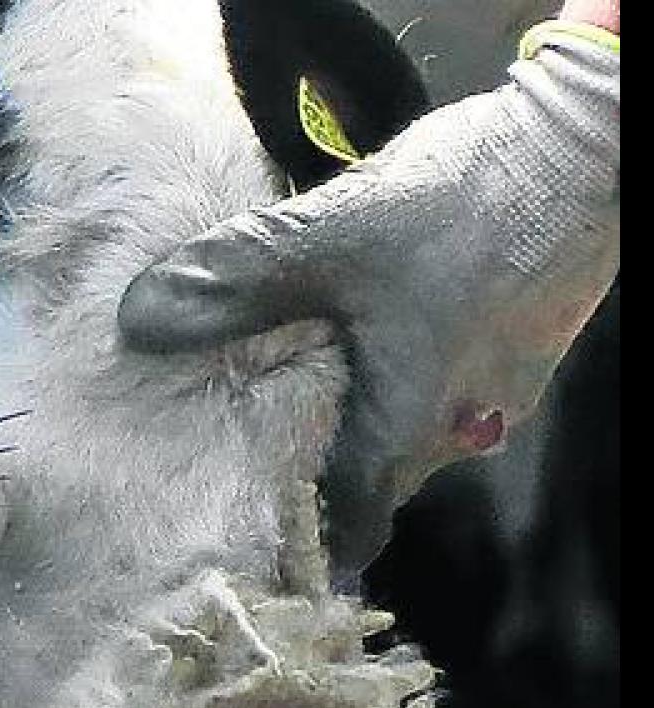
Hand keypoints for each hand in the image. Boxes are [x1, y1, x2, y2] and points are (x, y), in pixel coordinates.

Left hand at [119, 29, 617, 574]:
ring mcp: (497, 391)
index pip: (351, 525)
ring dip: (356, 426)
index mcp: (410, 426)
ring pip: (411, 433)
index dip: (300, 546)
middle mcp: (460, 429)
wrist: (584, 142)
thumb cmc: (461, 204)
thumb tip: (136, 324)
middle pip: (376, 480)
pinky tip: (354, 349)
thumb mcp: (328, 236)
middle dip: (315, 479)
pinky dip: (394, 383)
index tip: (243, 552)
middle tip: (236, 470)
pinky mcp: (516, 346)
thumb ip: (234, 282)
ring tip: (279, 410)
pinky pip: (442, 390)